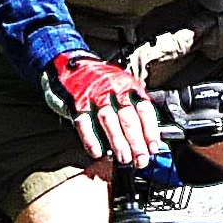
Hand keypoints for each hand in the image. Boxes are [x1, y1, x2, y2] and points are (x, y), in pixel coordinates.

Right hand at [41, 51, 161, 164]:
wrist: (68, 63)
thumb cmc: (98, 80)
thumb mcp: (120, 87)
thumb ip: (132, 107)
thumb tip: (146, 137)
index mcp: (128, 86)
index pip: (144, 110)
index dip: (150, 131)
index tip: (153, 148)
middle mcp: (113, 89)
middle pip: (128, 118)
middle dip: (136, 142)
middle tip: (140, 160)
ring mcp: (94, 95)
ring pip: (109, 120)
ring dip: (118, 142)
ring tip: (124, 159)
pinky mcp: (75, 101)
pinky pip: (84, 122)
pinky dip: (91, 139)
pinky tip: (97, 152)